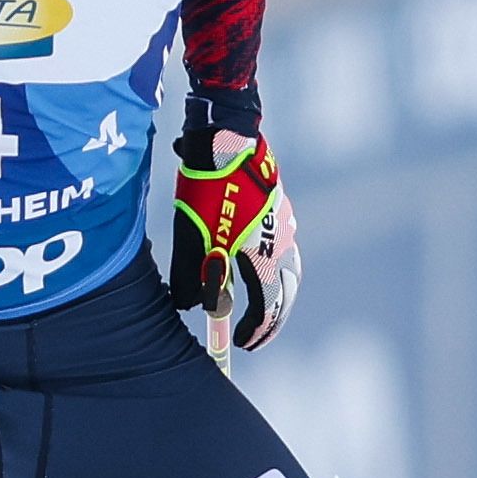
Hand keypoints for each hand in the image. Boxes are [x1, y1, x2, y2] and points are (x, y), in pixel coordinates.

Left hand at [171, 128, 298, 349]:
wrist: (226, 134)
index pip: (266, 306)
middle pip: (284, 291)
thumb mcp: (190, 239)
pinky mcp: (277, 204)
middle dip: (271, 317)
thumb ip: (192, 278)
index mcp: (263, 255)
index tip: (241, 343)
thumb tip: (191, 306)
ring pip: (286, 267)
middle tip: (256, 333)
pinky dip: (268, 261)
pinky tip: (248, 258)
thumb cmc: (206, 188)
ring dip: (273, 290)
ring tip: (257, 302)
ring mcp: (283, 221)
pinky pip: (278, 243)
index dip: (255, 329)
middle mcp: (281, 241)